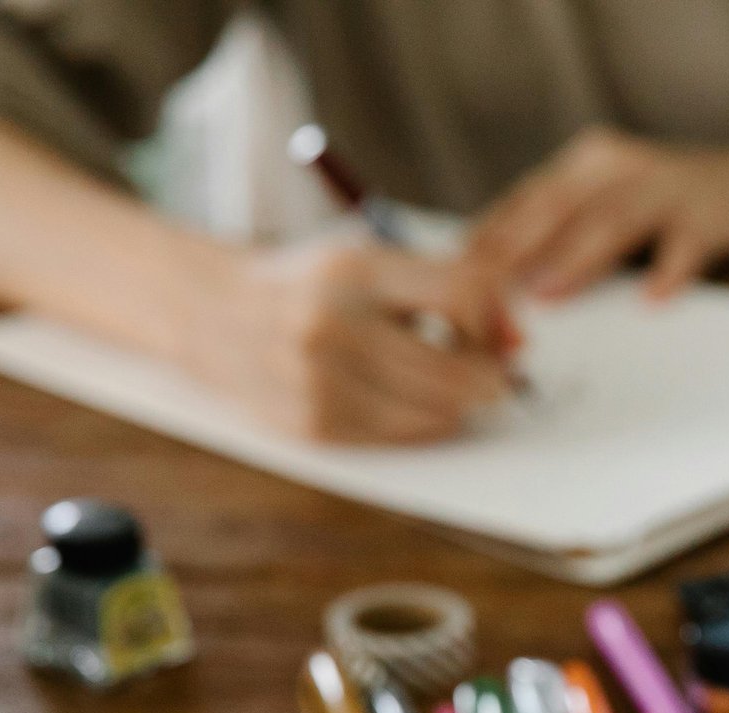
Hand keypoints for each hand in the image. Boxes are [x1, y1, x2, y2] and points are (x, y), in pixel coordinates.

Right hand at [181, 239, 520, 444]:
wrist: (211, 313)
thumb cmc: (310, 284)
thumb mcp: (367, 259)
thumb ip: (443, 286)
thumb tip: (517, 343)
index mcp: (352, 268)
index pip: (462, 294)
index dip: (494, 320)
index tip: (497, 333)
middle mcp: (332, 325)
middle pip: (458, 372)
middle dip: (489, 377)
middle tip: (491, 373)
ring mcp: (318, 383)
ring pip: (437, 414)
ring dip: (458, 404)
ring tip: (445, 382)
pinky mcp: (314, 427)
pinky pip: (401, 437)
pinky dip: (420, 422)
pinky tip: (405, 398)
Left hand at [469, 128, 728, 301]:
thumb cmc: (674, 209)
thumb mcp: (613, 210)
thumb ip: (564, 236)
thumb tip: (502, 287)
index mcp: (588, 165)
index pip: (525, 200)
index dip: (488, 238)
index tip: (453, 279)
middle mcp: (621, 166)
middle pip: (557, 205)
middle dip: (517, 251)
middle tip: (483, 293)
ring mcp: (669, 185)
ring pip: (613, 219)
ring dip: (577, 258)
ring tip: (548, 294)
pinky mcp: (712, 211)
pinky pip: (687, 243)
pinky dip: (669, 271)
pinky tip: (652, 300)